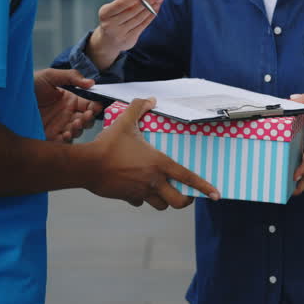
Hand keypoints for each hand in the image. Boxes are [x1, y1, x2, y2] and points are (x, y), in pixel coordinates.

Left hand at [33, 68, 98, 142]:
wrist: (9, 96)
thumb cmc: (30, 84)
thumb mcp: (50, 76)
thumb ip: (72, 77)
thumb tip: (92, 83)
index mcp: (71, 100)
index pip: (90, 105)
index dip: (95, 108)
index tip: (95, 108)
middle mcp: (67, 114)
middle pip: (86, 121)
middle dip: (88, 120)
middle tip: (85, 117)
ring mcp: (59, 126)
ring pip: (77, 132)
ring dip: (79, 129)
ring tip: (75, 124)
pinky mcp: (49, 136)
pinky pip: (63, 142)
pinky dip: (67, 140)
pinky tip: (65, 134)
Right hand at [86, 0, 163, 69]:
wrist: (106, 41)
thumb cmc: (112, 19)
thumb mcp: (113, 8)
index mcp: (105, 13)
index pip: (121, 3)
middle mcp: (110, 24)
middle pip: (132, 11)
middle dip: (147, 1)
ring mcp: (120, 34)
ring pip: (139, 19)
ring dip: (151, 8)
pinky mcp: (129, 40)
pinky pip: (142, 26)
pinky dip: (150, 16)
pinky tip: (156, 8)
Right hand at [86, 97, 219, 208]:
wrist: (87, 165)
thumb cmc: (109, 144)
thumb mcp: (125, 122)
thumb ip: (139, 108)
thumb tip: (150, 99)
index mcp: (159, 164)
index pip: (188, 178)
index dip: (204, 187)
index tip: (216, 195)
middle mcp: (153, 181)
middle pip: (178, 202)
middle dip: (185, 200)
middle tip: (185, 195)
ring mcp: (141, 192)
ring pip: (161, 205)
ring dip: (164, 200)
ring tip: (162, 191)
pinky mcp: (128, 198)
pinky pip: (140, 202)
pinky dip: (142, 198)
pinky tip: (137, 190)